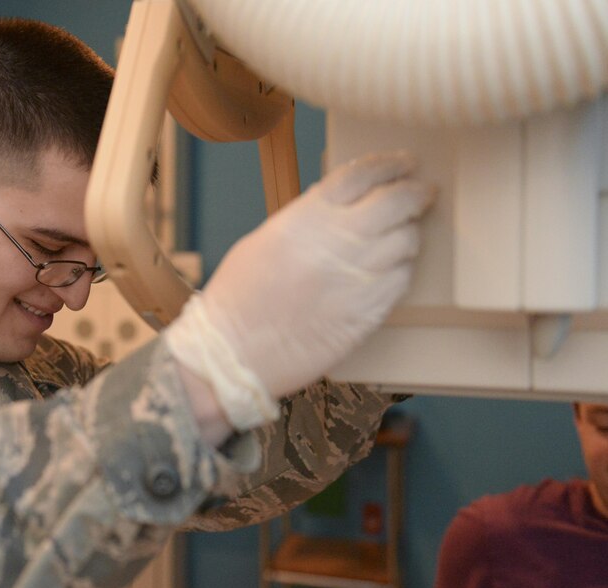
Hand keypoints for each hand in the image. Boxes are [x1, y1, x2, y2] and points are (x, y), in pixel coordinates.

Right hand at [166, 150, 433, 431]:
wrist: (235, 353)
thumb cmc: (239, 297)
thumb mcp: (266, 239)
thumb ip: (308, 219)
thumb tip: (340, 210)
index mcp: (307, 216)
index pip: (363, 173)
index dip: (390, 163)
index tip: (405, 163)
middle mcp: (340, 240)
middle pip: (398, 202)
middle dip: (416, 193)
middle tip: (422, 193)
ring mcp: (359, 277)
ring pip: (408, 241)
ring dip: (409, 234)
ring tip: (401, 235)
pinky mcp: (369, 312)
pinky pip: (402, 280)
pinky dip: (401, 271)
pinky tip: (390, 271)